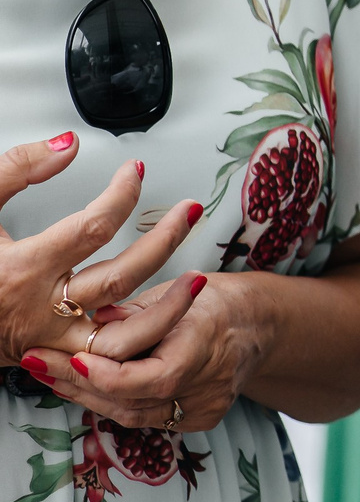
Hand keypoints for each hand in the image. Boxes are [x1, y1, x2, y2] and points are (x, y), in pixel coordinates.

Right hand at [1, 136, 204, 371]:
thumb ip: (16, 169)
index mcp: (20, 270)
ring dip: (167, 308)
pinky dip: (140, 337)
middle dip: (164, 242)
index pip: (92, 228)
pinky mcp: (54, 356)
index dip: (122, 194)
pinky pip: (108, 356)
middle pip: (119, 277)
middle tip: (191, 210)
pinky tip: (164, 312)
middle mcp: (39, 309)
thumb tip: (70, 145)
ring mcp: (50, 340)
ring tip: (199, 277)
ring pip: (122, 334)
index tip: (136, 170)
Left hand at [25, 270, 261, 433]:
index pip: (147, 378)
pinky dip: (115, 404)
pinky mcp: (202, 419)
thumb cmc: (211, 300)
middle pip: (131, 401)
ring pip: (133, 415)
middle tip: (38, 364)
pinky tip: (87, 390)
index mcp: (205, 344)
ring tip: (52, 376)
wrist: (257, 322)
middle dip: (78, 383)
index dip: (102, 374)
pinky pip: (147, 419)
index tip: (67, 358)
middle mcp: (208, 384)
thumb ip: (132, 314)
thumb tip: (91, 322)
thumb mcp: (172, 292)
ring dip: (88, 397)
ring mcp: (206, 407)